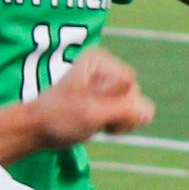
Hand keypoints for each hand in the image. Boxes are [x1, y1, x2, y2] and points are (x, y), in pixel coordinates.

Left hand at [31, 47, 154, 147]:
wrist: (40, 129)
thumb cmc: (59, 118)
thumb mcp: (91, 114)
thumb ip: (123, 111)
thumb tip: (148, 113)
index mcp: (99, 60)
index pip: (128, 82)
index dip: (112, 100)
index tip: (88, 104)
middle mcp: (108, 67)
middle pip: (134, 94)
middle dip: (117, 113)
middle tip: (90, 117)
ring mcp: (111, 84)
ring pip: (137, 105)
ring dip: (119, 120)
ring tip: (94, 121)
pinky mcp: (113, 99)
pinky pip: (134, 113)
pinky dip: (121, 124)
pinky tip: (102, 125)